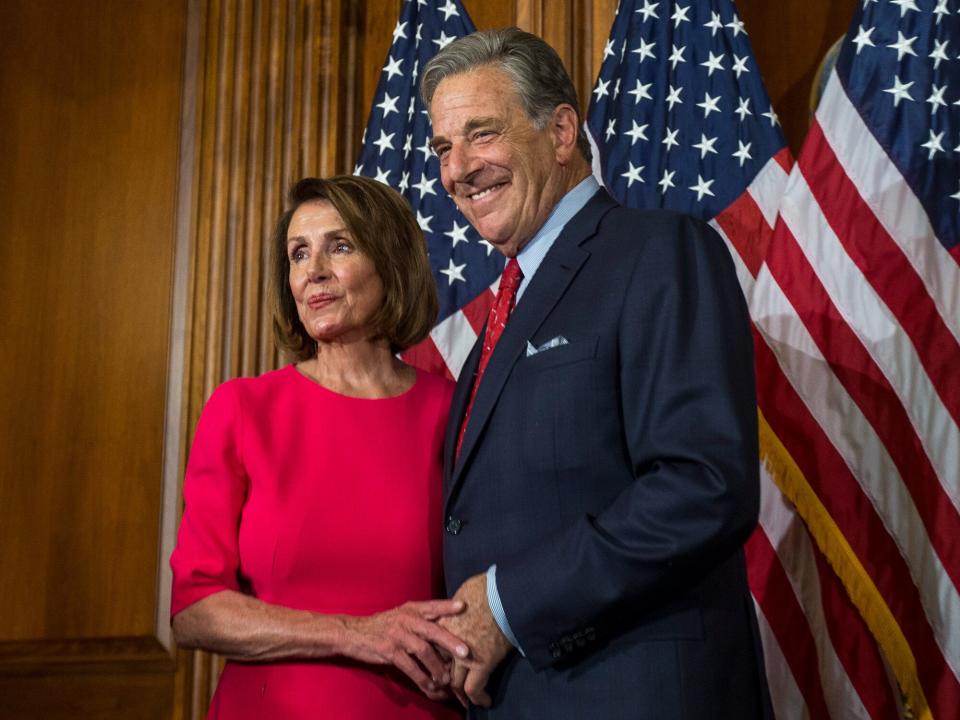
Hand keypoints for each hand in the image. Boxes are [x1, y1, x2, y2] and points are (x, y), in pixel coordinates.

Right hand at [341, 599, 468, 700]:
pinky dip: (421, 678)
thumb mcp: (402, 615)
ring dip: (437, 667)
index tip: (464, 606)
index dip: (448, 606)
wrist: (353, 632)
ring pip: (422, 651)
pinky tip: (430, 687)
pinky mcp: (388, 651)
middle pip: (432, 630)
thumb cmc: (383, 624)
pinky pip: (409, 667)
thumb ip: (422, 619)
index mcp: (411, 609)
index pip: (432, 605)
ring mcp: (397, 635)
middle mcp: (406, 619)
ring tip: (448, 679)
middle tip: (465, 652)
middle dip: (450, 641)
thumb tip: (448, 628)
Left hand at [439, 573, 512, 707]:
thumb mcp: (462, 595)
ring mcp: (463, 656)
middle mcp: (448, 644)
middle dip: (444, 682)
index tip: (442, 668)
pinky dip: (478, 698)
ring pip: (455, 683)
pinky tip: (485, 702)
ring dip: (461, 693)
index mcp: (442, 626)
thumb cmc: (485, 589)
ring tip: (465, 700)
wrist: (502, 594)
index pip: (434, 650)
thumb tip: (460, 607)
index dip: (438, 661)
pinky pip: (474, 689)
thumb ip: (455, 608)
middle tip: (449, 690)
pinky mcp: (481, 664)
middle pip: (441, 669)